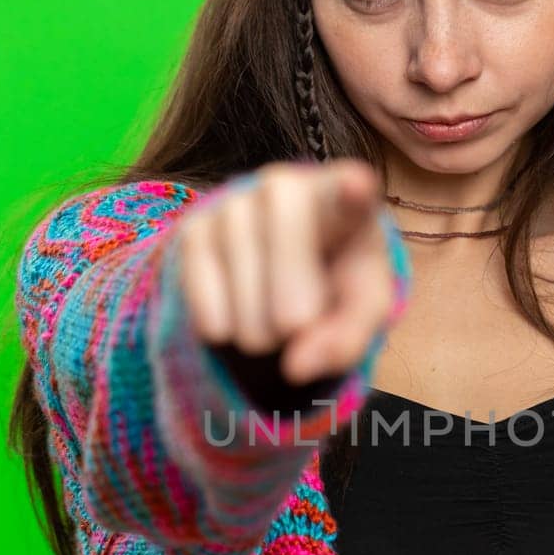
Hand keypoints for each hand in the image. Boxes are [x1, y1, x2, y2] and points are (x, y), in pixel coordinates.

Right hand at [174, 158, 394, 386]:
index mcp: (345, 203)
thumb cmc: (334, 289)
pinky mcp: (195, 228)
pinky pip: (196, 272)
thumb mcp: (355, 317)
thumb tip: (297, 367)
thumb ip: (345, 341)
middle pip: (287, 222)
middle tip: (294, 328)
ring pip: (238, 251)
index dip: (352, 190)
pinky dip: (215, 314)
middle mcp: (287, 186)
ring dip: (254, 316)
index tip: (358, 186)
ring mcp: (236, 202)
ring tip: (268, 335)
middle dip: (289, 283)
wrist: (277, 287)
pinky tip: (227, 330)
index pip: (351, 189)